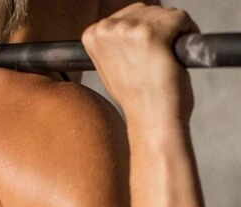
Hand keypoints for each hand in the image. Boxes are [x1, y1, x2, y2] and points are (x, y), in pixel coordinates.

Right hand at [82, 3, 200, 125]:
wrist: (150, 121)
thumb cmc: (136, 98)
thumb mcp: (112, 67)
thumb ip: (115, 42)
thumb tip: (126, 25)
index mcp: (93, 35)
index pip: (128, 15)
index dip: (142, 33)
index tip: (143, 55)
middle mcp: (107, 29)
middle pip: (147, 11)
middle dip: (158, 30)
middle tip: (156, 61)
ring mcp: (128, 30)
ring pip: (164, 14)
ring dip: (173, 34)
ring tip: (164, 61)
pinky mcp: (152, 34)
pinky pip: (181, 18)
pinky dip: (188, 33)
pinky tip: (176, 58)